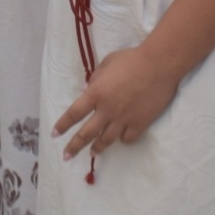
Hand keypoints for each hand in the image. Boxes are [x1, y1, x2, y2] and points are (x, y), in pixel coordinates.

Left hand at [51, 44, 180, 159]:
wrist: (159, 65)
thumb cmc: (132, 59)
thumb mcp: (107, 63)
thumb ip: (96, 79)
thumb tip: (89, 90)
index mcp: (96, 93)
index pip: (74, 113)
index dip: (63, 125)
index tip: (55, 134)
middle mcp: (107, 110)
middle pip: (86, 134)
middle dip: (74, 146)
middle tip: (66, 156)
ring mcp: (124, 118)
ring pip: (106, 140)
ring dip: (97, 148)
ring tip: (92, 152)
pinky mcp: (140, 123)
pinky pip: (127, 138)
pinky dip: (123, 138)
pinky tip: (121, 137)